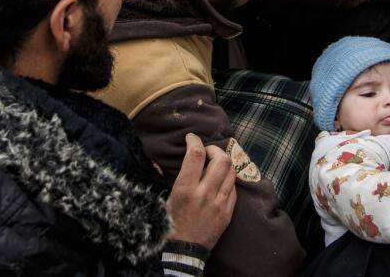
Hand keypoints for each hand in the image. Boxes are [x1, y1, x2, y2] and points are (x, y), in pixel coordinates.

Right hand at [167, 133, 236, 249]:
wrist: (182, 252)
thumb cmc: (169, 225)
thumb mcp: (161, 201)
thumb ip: (161, 178)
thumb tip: (156, 161)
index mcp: (185, 190)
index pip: (195, 155)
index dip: (194, 141)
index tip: (191, 138)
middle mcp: (205, 195)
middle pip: (221, 160)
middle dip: (215, 150)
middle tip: (207, 152)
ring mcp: (219, 204)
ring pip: (232, 172)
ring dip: (224, 163)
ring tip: (215, 164)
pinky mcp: (228, 213)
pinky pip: (234, 188)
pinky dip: (227, 180)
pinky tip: (219, 182)